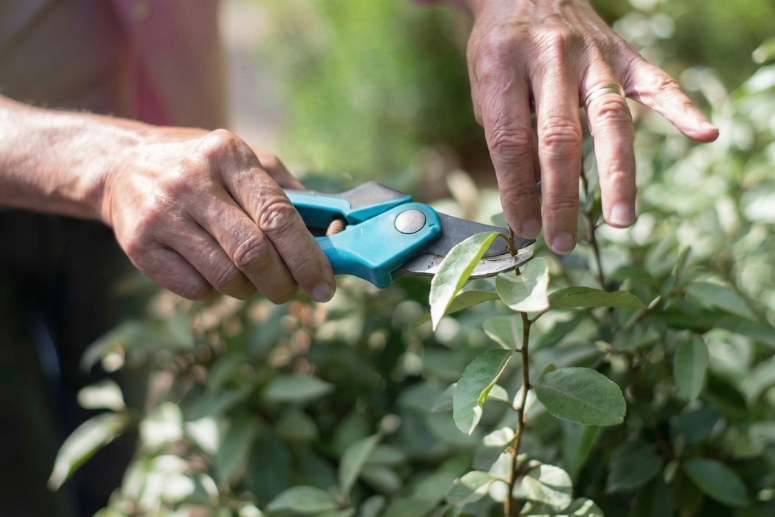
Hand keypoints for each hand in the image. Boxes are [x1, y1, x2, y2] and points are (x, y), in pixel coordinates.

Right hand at [102, 128, 334, 301]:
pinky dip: (215, 291)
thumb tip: (333, 236)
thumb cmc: (202, 168)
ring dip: (249, 289)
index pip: (278, 215)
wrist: (122, 166)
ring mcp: (161, 215)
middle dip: (283, 283)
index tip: (325, 285)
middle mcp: (192, 182)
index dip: (307, 257)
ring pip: (225, 277)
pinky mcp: (139, 247)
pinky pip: (195, 289)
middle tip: (292, 291)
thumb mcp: (245, 160)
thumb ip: (288, 193)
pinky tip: (213, 270)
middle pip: (253, 253)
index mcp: (228, 155)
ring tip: (251, 277)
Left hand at [462, 0, 717, 252]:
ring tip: (621, 218)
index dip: (516, 189)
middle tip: (561, 241)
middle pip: (559, 136)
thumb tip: (529, 194)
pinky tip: (702, 134)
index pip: (511, 140)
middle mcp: (550, 55)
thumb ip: (504, 132)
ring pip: (609, 117)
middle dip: (560, 195)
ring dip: (616, 173)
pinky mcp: (622, 50)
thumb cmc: (500, 50)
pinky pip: (655, 81)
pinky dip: (680, 108)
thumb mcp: (484, 85)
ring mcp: (592, 52)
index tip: (524, 227)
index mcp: (503, 63)